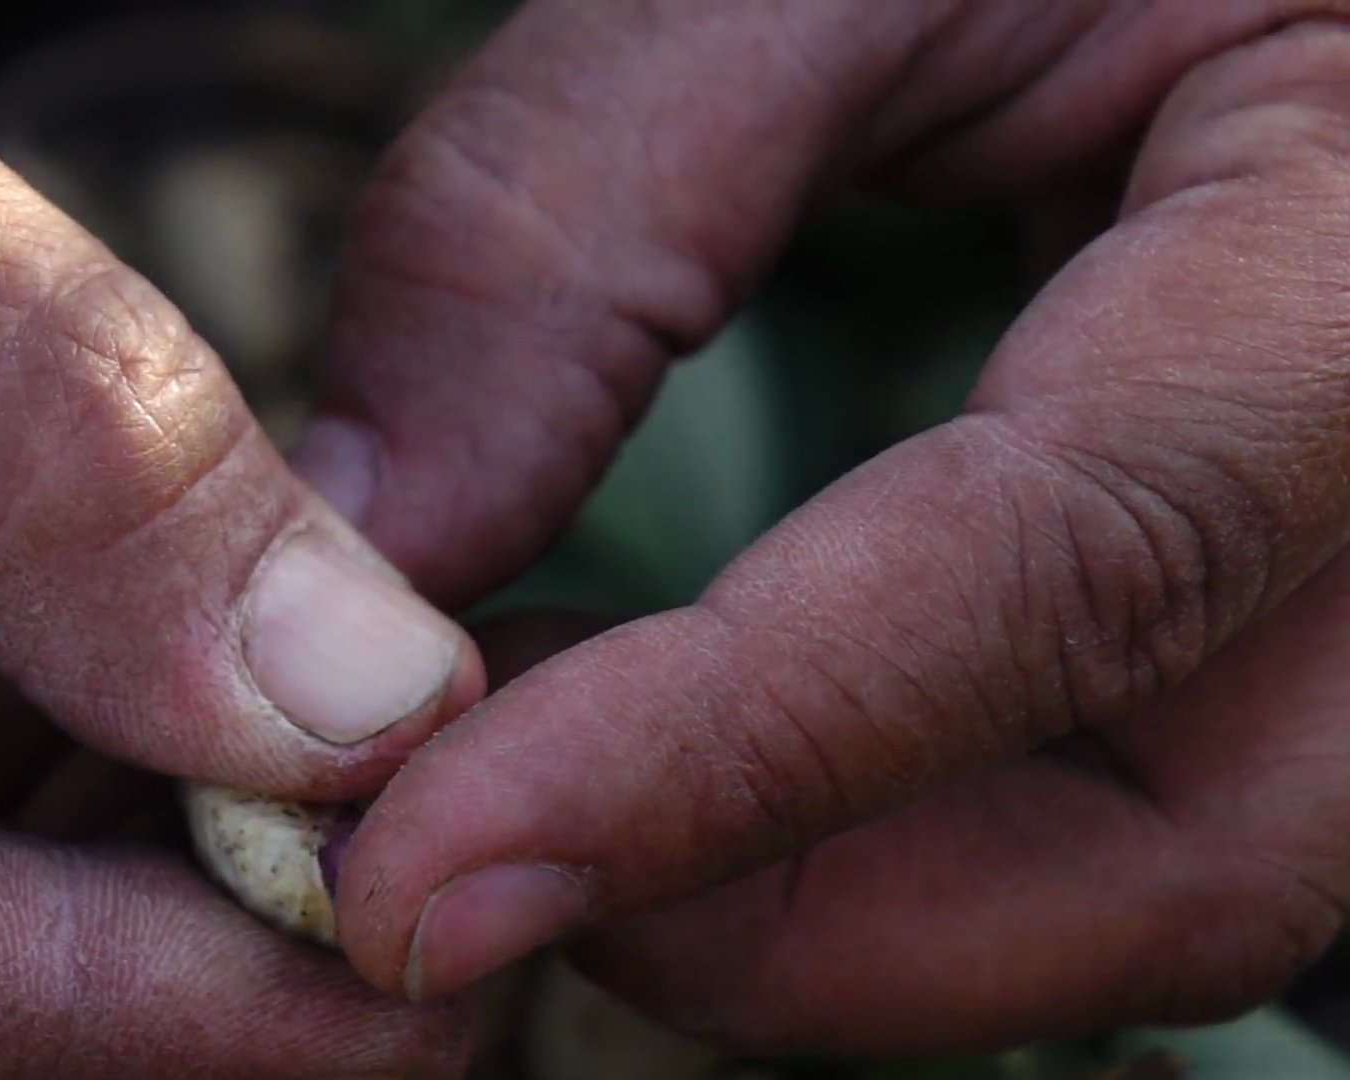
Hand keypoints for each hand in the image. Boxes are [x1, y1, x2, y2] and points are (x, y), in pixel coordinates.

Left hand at [301, 0, 1349, 1054]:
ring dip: (815, 900)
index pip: (1082, 561)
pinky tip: (669, 731)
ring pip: (1152, 873)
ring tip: (532, 780)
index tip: (423, 868)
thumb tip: (382, 533)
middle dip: (783, 919)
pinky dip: (873, 828)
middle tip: (453, 864)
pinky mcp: (1289, 594)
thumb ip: (578, 209)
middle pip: (1185, 854)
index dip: (733, 750)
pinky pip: (1110, 796)